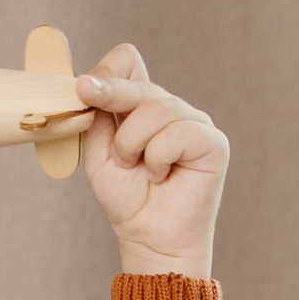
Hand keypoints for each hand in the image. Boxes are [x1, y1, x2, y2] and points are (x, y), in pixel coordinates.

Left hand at [75, 46, 226, 280]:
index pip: (127, 59)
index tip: (85, 92)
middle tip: (100, 126)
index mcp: (141, 104)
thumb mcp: (98, 152)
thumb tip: (89, 81)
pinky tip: (163, 176)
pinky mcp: (213, 142)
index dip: (106, 73)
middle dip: (112, 105)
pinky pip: (175, 133)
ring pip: (154, 108)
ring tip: (140, 170)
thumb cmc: (127, 199)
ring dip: (133, 145)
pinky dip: (158, 159)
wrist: (149, 240)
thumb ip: (96, 114)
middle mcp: (169, 106)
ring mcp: (194, 121)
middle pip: (137, 82)